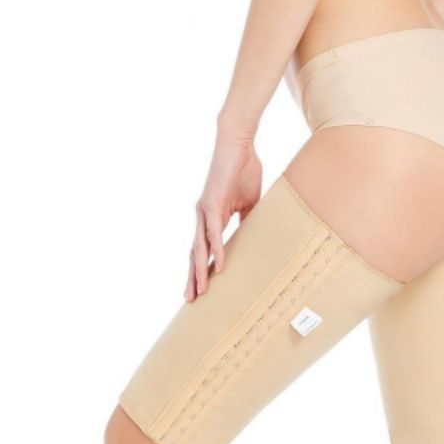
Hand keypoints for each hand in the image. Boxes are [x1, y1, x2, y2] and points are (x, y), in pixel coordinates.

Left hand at [185, 128, 261, 301]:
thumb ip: (246, 220)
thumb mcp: (248, 202)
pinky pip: (214, 231)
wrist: (238, 143)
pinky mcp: (212, 201)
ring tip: (200, 290)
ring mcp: (205, 210)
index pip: (204, 249)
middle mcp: (203, 216)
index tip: (201, 289)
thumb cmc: (243, 169)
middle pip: (195, 253)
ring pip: (200, 247)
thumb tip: (252, 235)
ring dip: (199, 270)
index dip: (202, 269)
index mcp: (211, 218)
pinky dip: (215, 249)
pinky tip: (218, 264)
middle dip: (193, 277)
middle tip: (190, 300)